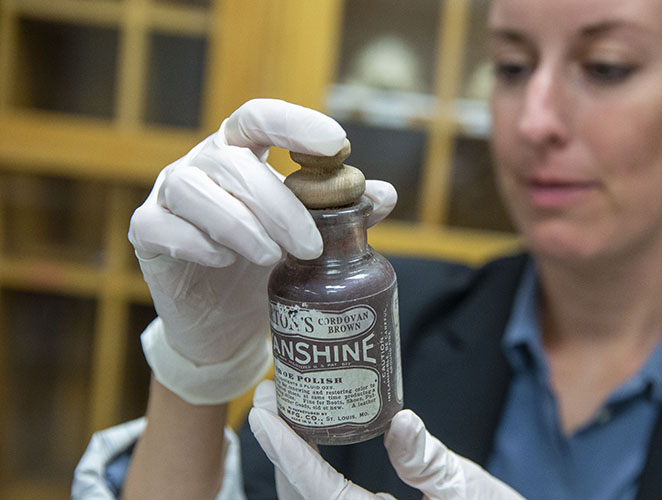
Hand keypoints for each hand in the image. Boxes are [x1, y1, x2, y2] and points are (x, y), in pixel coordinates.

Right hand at [129, 99, 396, 403]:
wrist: (224, 320)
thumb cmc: (269, 264)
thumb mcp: (311, 239)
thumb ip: (345, 215)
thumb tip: (386, 194)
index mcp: (243, 152)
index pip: (261, 118)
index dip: (295, 123)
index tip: (335, 143)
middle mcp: (203, 164)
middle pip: (234, 162)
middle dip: (278, 205)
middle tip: (310, 247)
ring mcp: (170, 195)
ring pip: (194, 190)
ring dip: (239, 224)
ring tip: (270, 258)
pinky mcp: (146, 232)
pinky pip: (160, 226)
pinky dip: (194, 242)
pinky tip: (223, 261)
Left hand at [249, 380, 525, 499]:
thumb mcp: (467, 489)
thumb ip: (428, 459)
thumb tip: (401, 420)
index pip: (317, 489)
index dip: (286, 451)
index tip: (261, 415)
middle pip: (299, 494)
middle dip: (277, 445)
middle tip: (270, 396)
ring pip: (305, 499)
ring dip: (288, 457)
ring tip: (282, 410)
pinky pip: (323, 499)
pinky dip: (307, 472)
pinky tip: (310, 440)